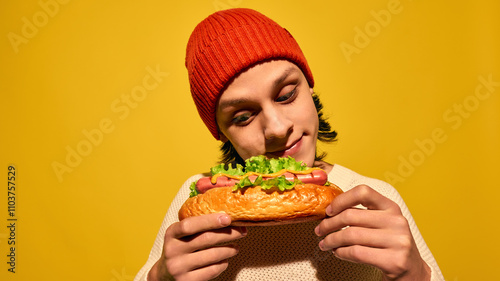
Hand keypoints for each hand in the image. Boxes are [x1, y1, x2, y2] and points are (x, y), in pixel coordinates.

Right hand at [148, 213, 246, 280]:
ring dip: (229, 250)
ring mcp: (179, 267)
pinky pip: (211, 271)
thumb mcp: (180, 235)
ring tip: (236, 247)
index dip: (209, 220)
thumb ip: (196, 225)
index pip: (190, 225)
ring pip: (212, 256)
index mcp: (171, 234)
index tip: (228, 218)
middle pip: (206, 239)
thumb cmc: (179, 249)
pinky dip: (222, 264)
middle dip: (228, 234)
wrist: (165, 275)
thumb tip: (225, 214)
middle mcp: (173, 250)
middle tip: (242, 231)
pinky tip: (225, 260)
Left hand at [314, 185, 430, 280]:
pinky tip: (337, 253)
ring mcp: (398, 241)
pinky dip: (341, 252)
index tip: (329, 210)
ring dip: (331, 240)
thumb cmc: (390, 246)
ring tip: (325, 244)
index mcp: (392, 207)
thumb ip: (362, 215)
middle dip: (329, 224)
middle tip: (320, 231)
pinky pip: (357, 252)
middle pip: (351, 216)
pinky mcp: (394, 260)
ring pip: (351, 235)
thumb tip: (330, 211)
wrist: (413, 272)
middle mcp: (397, 221)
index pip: (363, 192)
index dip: (341, 200)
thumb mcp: (382, 224)